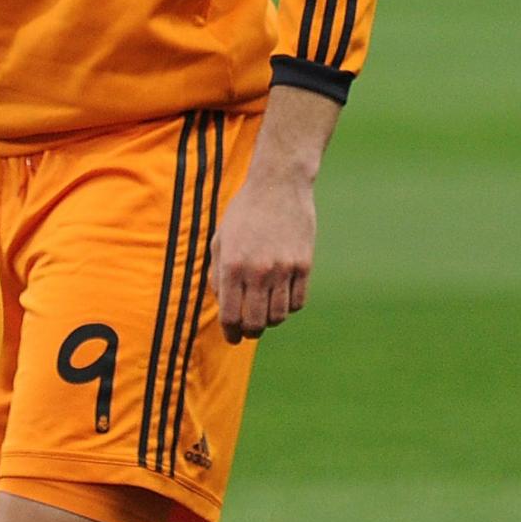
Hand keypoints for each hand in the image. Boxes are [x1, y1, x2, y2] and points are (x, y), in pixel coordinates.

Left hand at [212, 166, 316, 342]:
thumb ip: (216, 274)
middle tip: (249, 329)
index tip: (232, 337)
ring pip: (278, 316)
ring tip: (265, 311)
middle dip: (249, 332)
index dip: (230, 333)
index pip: (230, 316)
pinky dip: (289, 306)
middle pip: (255, 323)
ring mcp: (283, 269)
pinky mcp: (304, 265)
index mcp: (232, 265)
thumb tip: (223, 305)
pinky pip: (298, 302)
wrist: (279, 184)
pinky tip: (282, 297)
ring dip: (270, 320)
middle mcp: (257, 271)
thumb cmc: (245, 211)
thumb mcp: (221, 238)